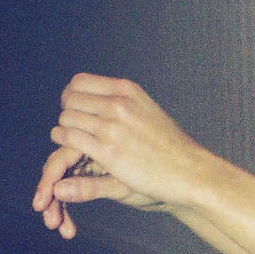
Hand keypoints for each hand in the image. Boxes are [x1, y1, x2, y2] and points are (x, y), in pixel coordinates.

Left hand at [33, 76, 208, 238]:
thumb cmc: (170, 146)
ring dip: (64, 129)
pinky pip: (70, 138)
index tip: (77, 110)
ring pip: (67, 118)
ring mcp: (112, 127)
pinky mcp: (108, 151)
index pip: (79, 82)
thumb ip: (123, 102)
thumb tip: (101, 97)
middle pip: (69, 99)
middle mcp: (118, 104)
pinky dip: (64, 142)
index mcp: (127, 91)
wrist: (190, 171)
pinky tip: (70, 149)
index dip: (71, 96)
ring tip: (73, 140)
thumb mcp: (147, 111)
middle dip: (67, 113)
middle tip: (75, 129)